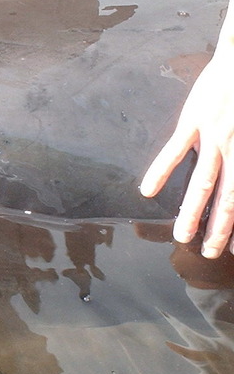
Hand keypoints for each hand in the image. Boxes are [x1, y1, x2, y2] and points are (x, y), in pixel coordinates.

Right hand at [140, 48, 233, 257]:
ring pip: (201, 182)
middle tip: (206, 253)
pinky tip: (147, 190)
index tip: (228, 244)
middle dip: (217, 228)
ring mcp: (212, 134)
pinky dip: (160, 171)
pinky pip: (174, 151)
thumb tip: (232, 178)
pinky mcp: (193, 120)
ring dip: (191, 212)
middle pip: (226, 196)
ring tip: (181, 235)